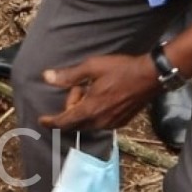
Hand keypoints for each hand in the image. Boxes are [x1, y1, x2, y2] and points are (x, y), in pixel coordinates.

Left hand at [38, 54, 160, 131]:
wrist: (150, 76)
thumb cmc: (121, 69)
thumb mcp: (92, 67)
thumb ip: (69, 76)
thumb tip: (46, 77)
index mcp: (90, 109)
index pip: (64, 121)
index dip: (51, 121)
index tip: (41, 120)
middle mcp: (100, 122)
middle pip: (75, 122)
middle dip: (71, 107)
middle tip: (80, 86)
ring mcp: (112, 124)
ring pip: (87, 122)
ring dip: (83, 109)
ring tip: (93, 88)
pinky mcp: (121, 122)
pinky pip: (100, 122)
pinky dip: (94, 112)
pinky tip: (103, 96)